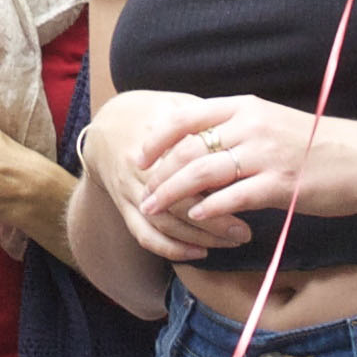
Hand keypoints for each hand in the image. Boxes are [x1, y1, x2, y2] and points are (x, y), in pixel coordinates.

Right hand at [82, 89, 242, 263]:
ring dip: (199, 237)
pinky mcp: (122, 205)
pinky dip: (171, 249)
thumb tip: (245, 141)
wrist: (106, 124)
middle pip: (179, 200)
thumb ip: (206, 121)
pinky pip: (143, 234)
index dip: (221, 185)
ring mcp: (128, 188)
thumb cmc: (152, 113)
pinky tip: (199, 252)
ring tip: (231, 241)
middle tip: (244, 232)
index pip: (191, 167)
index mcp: (157, 138)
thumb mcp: (177, 104)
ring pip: (164, 222)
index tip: (250, 196)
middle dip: (214, 222)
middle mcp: (140, 167)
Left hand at [125, 93, 343, 247]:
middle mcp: (252, 126)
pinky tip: (195, 219)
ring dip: (173, 193)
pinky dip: (210, 209)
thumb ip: (238, 128)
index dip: (158, 137)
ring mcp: (265, 155)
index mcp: (246, 107)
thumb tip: (200, 142)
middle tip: (141, 191)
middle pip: (189, 148)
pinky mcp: (280, 184)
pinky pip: (234, 197)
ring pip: (203, 173)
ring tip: (155, 208)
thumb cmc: (318, 144)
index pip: (188, 116)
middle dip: (159, 172)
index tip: (139, 156)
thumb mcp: (273, 122)